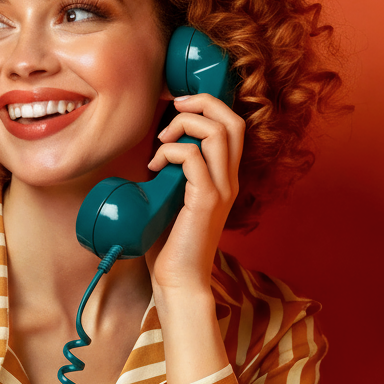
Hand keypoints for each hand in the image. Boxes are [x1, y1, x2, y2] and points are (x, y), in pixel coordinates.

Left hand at [146, 93, 244, 293]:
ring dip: (184, 125)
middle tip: (172, 109)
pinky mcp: (206, 201)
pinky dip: (170, 152)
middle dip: (201, 102)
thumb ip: (171, 174)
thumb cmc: (170, 244)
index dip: (208, 105)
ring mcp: (221, 190)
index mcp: (224, 177)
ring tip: (161, 141)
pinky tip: (154, 168)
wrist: (178, 280)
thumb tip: (150, 149)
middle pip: (232, 120)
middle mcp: (229, 180)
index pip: (233, 125)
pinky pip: (193, 159)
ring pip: (217, 132)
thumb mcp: (171, 198)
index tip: (177, 107)